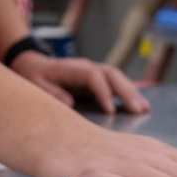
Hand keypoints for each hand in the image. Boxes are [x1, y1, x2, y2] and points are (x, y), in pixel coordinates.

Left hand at [11, 52, 149, 114]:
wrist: (32, 65)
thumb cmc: (33, 77)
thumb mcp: (35, 85)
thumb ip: (51, 93)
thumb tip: (70, 102)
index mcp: (72, 68)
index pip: (94, 76)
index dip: (103, 93)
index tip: (110, 111)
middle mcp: (86, 66)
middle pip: (111, 75)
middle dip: (126, 92)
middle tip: (139, 110)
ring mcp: (93, 71)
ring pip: (117, 78)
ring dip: (132, 92)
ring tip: (144, 109)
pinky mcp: (96, 79)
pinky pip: (115, 84)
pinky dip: (127, 93)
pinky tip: (138, 105)